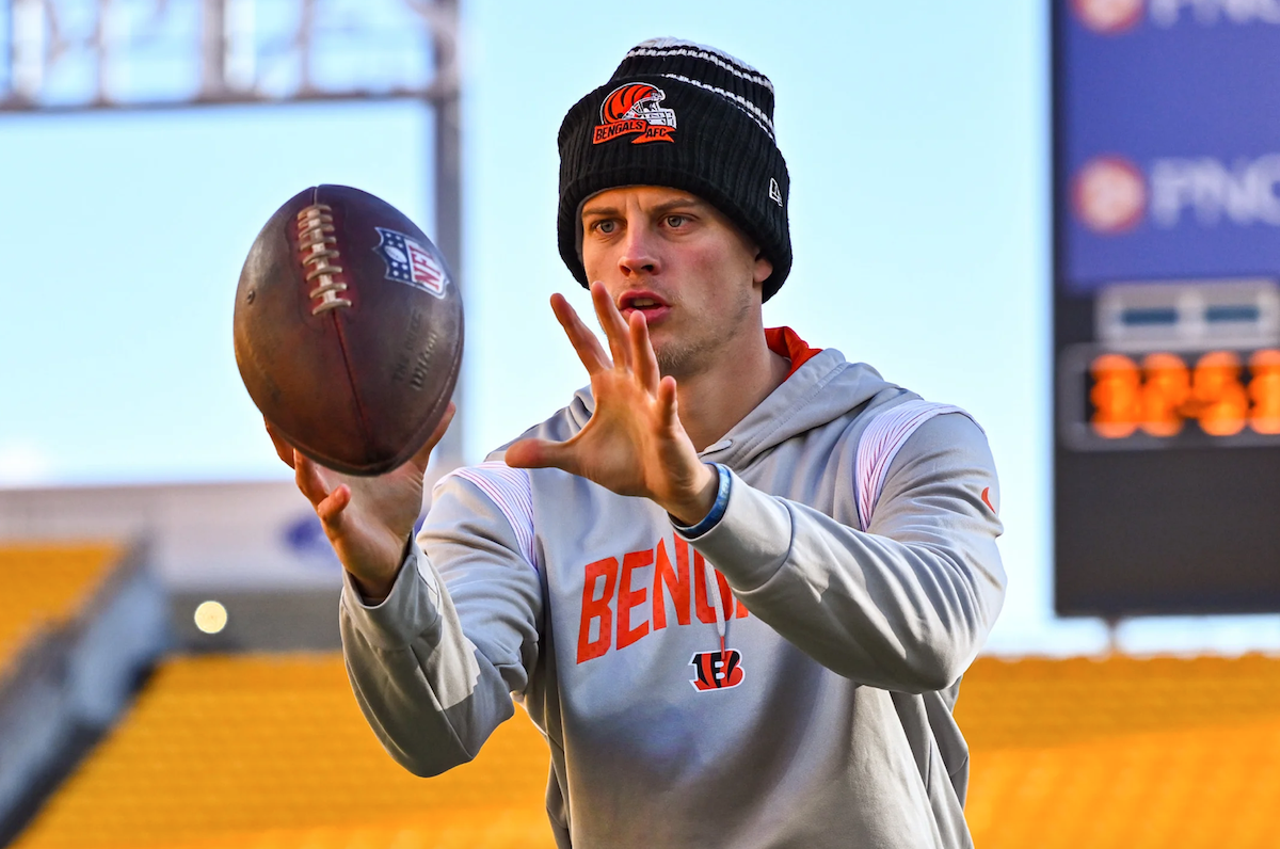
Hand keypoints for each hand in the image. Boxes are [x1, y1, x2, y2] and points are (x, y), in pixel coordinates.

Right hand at [265, 404, 454, 600]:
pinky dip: (334, 503)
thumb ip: (424, 438)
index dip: (294, 415)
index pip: (307, 436)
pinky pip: (331, 515)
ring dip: (303, 467)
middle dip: (282, 437)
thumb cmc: (391, 507)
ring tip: (301, 450)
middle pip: (292, 457)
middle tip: (271, 411)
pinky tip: (342, 492)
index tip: (285, 385)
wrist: (393, 552)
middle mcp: (325, 482)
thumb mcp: (410, 469)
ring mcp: (327, 506)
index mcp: (336, 465)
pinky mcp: (339, 529)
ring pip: (307, 484)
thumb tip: (447, 405)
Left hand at [504, 283, 716, 524]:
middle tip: (596, 285)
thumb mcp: (577, 459)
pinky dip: (667, 399)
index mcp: (608, 387)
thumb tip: (509, 458)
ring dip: (640, 345)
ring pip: (645, 368)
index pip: (587, 348)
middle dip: (607, 317)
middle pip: (618, 344)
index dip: (572, 324)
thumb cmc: (626, 463)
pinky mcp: (667, 428)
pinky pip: (666, 411)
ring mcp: (651, 404)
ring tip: (635, 319)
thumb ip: (546, 453)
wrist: (663, 485)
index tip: (555, 297)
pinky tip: (668, 384)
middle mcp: (630, 387)